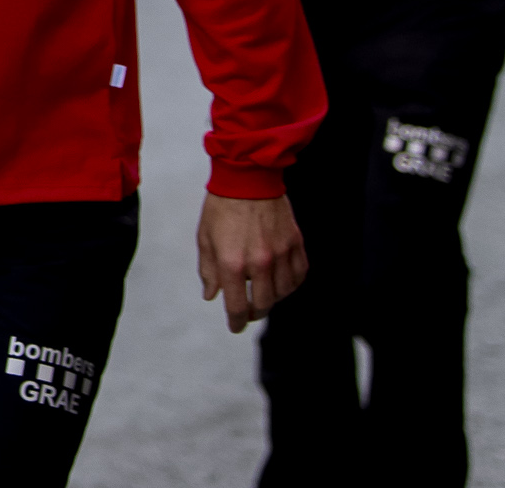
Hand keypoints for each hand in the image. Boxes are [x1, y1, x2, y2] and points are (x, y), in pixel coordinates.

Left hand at [197, 192, 306, 332]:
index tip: (235, 326)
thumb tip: (212, 296)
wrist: (247, 178)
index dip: (236, 321)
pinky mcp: (295, 243)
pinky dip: (291, 284)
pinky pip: (299, 275)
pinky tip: (281, 282)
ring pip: (283, 292)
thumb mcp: (205, 238)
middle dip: (254, 313)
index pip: (238, 306)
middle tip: (249, 313)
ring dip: (272, 298)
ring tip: (263, 295)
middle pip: (263, 304)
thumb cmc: (221, 208)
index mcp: (232, 263)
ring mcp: (280, 254)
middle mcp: (259, 263)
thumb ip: (208, 270)